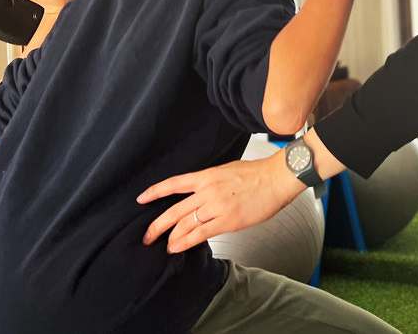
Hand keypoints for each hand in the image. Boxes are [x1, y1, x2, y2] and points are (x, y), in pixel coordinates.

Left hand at [137, 151, 304, 253]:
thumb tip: (199, 194)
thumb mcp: (226, 170)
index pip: (174, 184)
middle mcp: (207, 191)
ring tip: (165, 245)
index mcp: (206, 176)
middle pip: (174, 211)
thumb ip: (210, 182)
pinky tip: (178, 247)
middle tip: (147, 237)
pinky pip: (200, 234)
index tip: (141, 199)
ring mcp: (216, 207)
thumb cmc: (256, 174)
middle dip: (157, 226)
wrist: (275, 179)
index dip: (155, 192)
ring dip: (171, 238)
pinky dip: (186, 242)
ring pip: (184, 225)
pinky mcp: (227, 221)